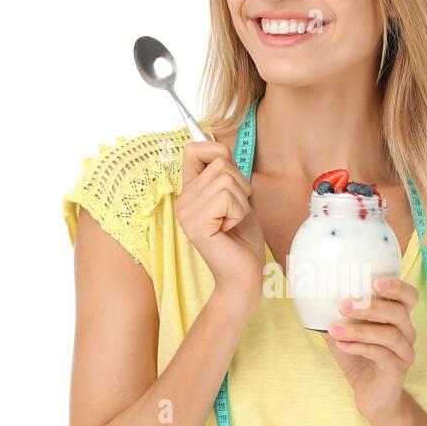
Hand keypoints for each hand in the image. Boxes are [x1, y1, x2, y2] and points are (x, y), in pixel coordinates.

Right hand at [174, 141, 265, 305]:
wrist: (243, 276)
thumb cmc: (243, 240)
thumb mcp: (238, 199)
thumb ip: (230, 176)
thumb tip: (226, 150)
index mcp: (190, 193)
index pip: (193, 149)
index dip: (217, 151)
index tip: (231, 174)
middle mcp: (183, 201)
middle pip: (220, 162)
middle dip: (241, 184)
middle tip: (236, 211)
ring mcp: (186, 213)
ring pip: (226, 178)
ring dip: (241, 201)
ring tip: (233, 222)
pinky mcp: (196, 224)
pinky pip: (226, 197)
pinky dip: (239, 212)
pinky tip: (229, 230)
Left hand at [322, 276, 418, 424]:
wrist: (370, 395)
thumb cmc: (359, 359)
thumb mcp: (345, 333)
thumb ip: (335, 315)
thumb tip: (311, 296)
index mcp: (399, 318)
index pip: (409, 296)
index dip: (398, 287)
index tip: (375, 282)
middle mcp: (407, 333)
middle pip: (398, 313)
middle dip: (370, 307)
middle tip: (344, 305)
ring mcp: (405, 352)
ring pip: (389, 334)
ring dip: (359, 330)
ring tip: (334, 329)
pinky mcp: (398, 370)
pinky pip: (382, 354)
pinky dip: (360, 347)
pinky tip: (342, 345)